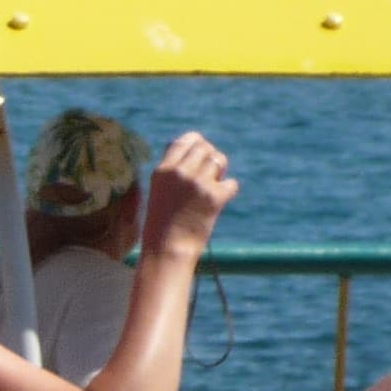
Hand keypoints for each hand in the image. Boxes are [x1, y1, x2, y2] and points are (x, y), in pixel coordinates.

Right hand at [141, 133, 238, 258]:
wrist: (167, 249)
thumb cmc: (163, 222)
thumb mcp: (159, 190)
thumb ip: (174, 169)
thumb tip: (196, 148)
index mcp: (163, 170)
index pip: (186, 140)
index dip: (198, 143)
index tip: (202, 153)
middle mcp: (180, 173)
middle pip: (206, 148)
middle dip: (211, 158)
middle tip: (209, 174)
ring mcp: (198, 184)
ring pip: (219, 160)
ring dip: (220, 172)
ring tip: (212, 187)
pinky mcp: (214, 198)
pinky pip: (231, 183)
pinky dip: (228, 190)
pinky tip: (218, 202)